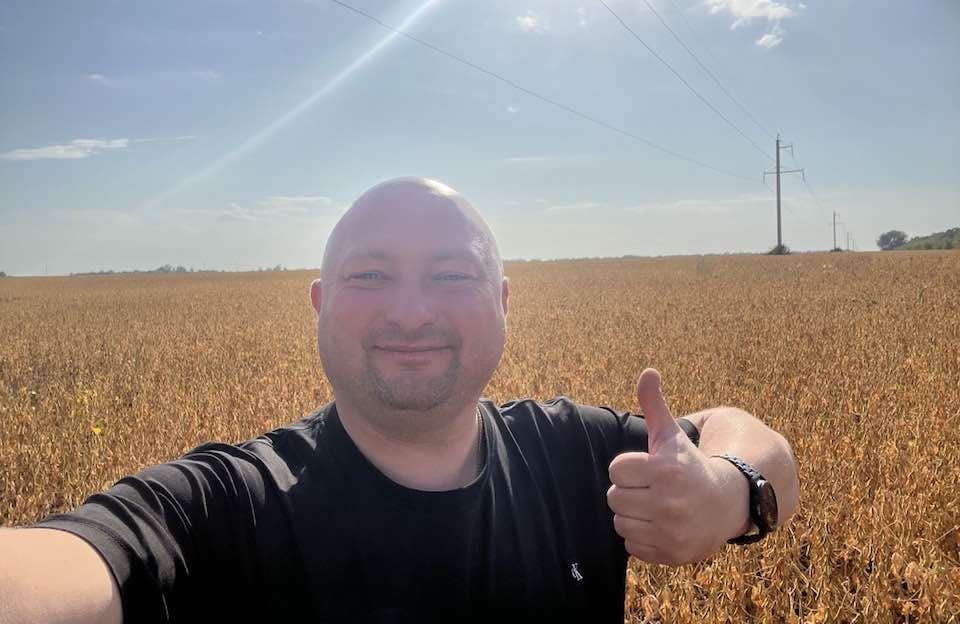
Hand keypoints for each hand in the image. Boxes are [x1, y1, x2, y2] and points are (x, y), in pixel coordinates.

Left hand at [606, 369, 743, 564]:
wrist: (727, 504)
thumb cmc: (690, 466)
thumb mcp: (672, 435)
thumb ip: (654, 405)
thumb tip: (647, 371)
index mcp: (664, 470)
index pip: (616, 469)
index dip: (629, 468)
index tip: (647, 469)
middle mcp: (668, 502)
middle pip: (613, 497)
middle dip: (629, 491)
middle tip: (651, 490)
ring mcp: (670, 531)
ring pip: (620, 523)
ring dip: (633, 516)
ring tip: (655, 508)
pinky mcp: (670, 554)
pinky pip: (632, 547)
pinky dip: (642, 539)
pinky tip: (660, 527)